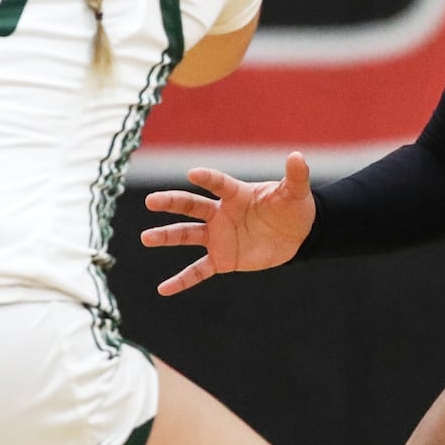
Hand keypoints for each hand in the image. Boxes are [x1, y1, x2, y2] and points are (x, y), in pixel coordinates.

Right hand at [140, 152, 316, 295]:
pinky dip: (182, 280)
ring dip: (166, 237)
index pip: (219, 184)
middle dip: (171, 203)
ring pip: (187, 235)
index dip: (208, 178)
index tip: (193, 173)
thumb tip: (297, 156)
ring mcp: (219, 236)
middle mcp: (221, 213)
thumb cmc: (292, 208)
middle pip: (192, 206)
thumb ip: (295, 176)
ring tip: (146, 237)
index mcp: (236, 194)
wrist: (296, 236)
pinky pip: (198, 271)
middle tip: (151, 201)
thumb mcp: (296, 193)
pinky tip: (163, 289)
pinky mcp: (222, 258)